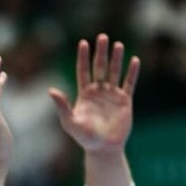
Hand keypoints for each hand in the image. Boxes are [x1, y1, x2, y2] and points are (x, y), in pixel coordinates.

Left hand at [49, 34, 140, 153]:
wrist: (103, 148)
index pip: (83, 71)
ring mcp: (112, 95)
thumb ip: (62, 105)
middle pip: (99, 67)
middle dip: (101, 52)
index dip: (83, 58)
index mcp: (84, 94)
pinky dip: (132, 72)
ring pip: (114, 72)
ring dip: (116, 59)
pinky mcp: (125, 101)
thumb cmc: (84, 137)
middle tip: (102, 36)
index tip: (83, 43)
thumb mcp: (70, 121)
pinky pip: (129, 83)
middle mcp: (98, 92)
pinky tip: (134, 60)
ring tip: (118, 44)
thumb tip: (50, 90)